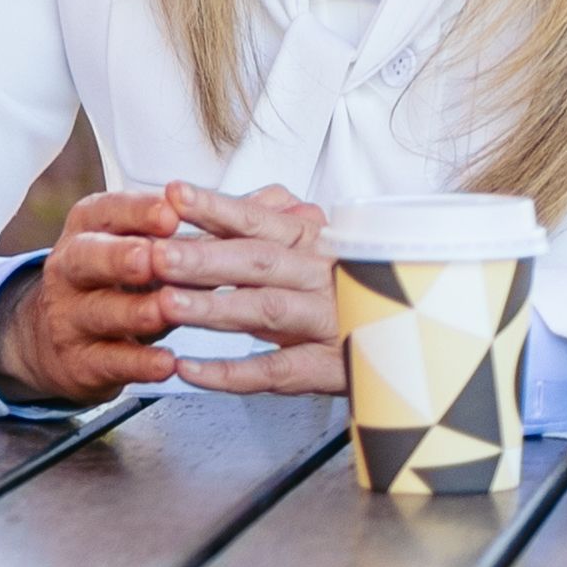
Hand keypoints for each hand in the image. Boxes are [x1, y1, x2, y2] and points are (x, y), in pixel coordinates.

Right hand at [0, 183, 352, 405]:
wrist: (67, 337)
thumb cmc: (130, 279)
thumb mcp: (165, 244)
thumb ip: (222, 222)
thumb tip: (291, 207)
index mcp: (95, 226)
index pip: (111, 210)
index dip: (140, 209)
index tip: (173, 207)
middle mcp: (74, 265)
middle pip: (92, 256)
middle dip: (124, 256)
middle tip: (155, 257)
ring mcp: (72, 315)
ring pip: (100, 309)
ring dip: (136, 310)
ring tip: (167, 309)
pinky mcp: (80, 359)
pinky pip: (109, 360)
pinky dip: (138, 362)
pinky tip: (166, 365)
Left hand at [142, 183, 354, 397]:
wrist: (409, 343)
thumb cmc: (342, 290)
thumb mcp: (308, 251)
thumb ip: (263, 228)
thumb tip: (211, 204)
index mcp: (312, 242)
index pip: (259, 220)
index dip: (217, 207)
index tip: (175, 195)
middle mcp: (322, 276)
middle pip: (258, 262)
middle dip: (205, 258)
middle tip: (157, 255)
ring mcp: (328, 322)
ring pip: (266, 310)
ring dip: (213, 307)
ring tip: (167, 304)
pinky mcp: (330, 367)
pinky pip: (276, 370)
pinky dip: (230, 372)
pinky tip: (189, 369)